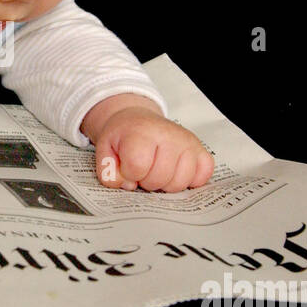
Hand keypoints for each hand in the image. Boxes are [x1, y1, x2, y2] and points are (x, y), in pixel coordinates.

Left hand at [92, 105, 214, 192]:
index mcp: (142, 132)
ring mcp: (188, 143)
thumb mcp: (105, 150)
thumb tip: (128, 185)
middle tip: (143, 169)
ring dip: (165, 184)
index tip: (127, 167)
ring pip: (180, 184)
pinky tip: (175, 171)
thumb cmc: (124, 137)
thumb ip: (108, 171)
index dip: (129, 174)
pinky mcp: (201, 151)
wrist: (138, 121)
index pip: (137, 167)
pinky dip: (188, 181)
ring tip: (157, 170)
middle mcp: (169, 135)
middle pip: (159, 179)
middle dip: (147, 181)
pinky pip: (202, 178)